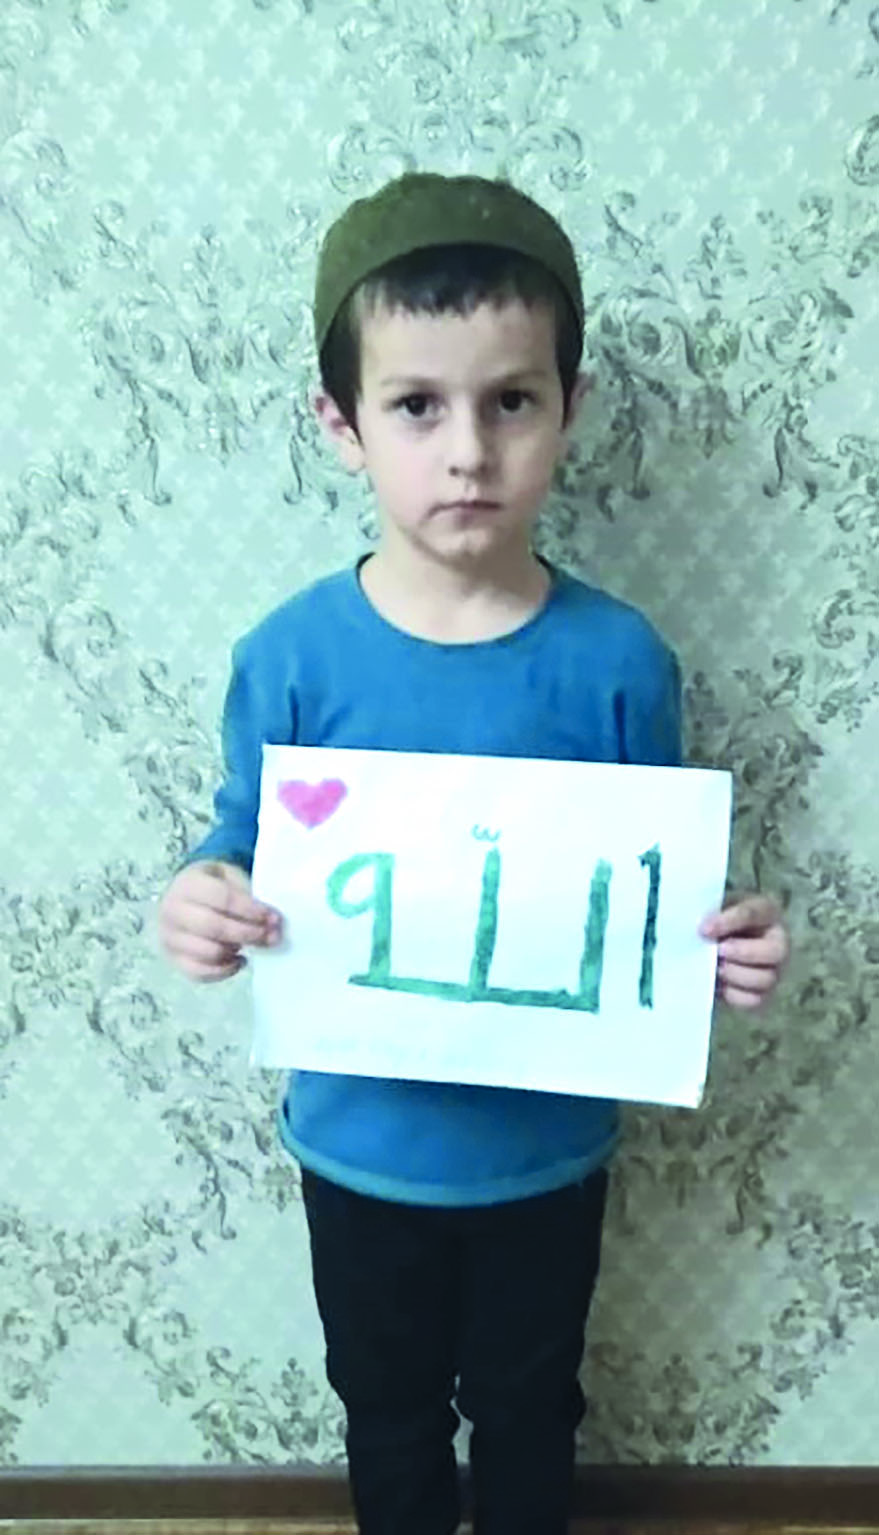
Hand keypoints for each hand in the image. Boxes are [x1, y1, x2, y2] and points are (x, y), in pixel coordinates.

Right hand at [158, 859, 282, 982]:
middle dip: (248, 933)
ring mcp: (169, 937)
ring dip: (236, 951)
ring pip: (207, 952)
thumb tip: (271, 922)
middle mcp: (172, 910)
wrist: (186, 895)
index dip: (250, 910)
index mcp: (188, 883)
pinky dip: (224, 970)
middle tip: (272, 936)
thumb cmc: (214, 884)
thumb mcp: (230, 877)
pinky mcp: (174, 959)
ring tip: (253, 944)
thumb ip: (248, 895)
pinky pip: (199, 973)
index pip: (222, 898)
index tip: (273, 917)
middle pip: (213, 927)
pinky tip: (240, 960)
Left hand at [698, 892, 789, 1010]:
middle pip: (776, 951)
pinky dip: (734, 995)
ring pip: (766, 979)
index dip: (728, 922)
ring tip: (715, 968)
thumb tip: (703, 931)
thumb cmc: (716, 920)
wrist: (714, 944)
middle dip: (744, 953)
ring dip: (736, 975)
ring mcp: (774, 970)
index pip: (753, 913)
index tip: (704, 929)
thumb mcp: (714, 908)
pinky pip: (755, 1000)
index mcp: (766, 911)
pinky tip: (718, 985)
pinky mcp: (764, 994)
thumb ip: (711, 915)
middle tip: (718, 951)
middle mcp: (778, 941)